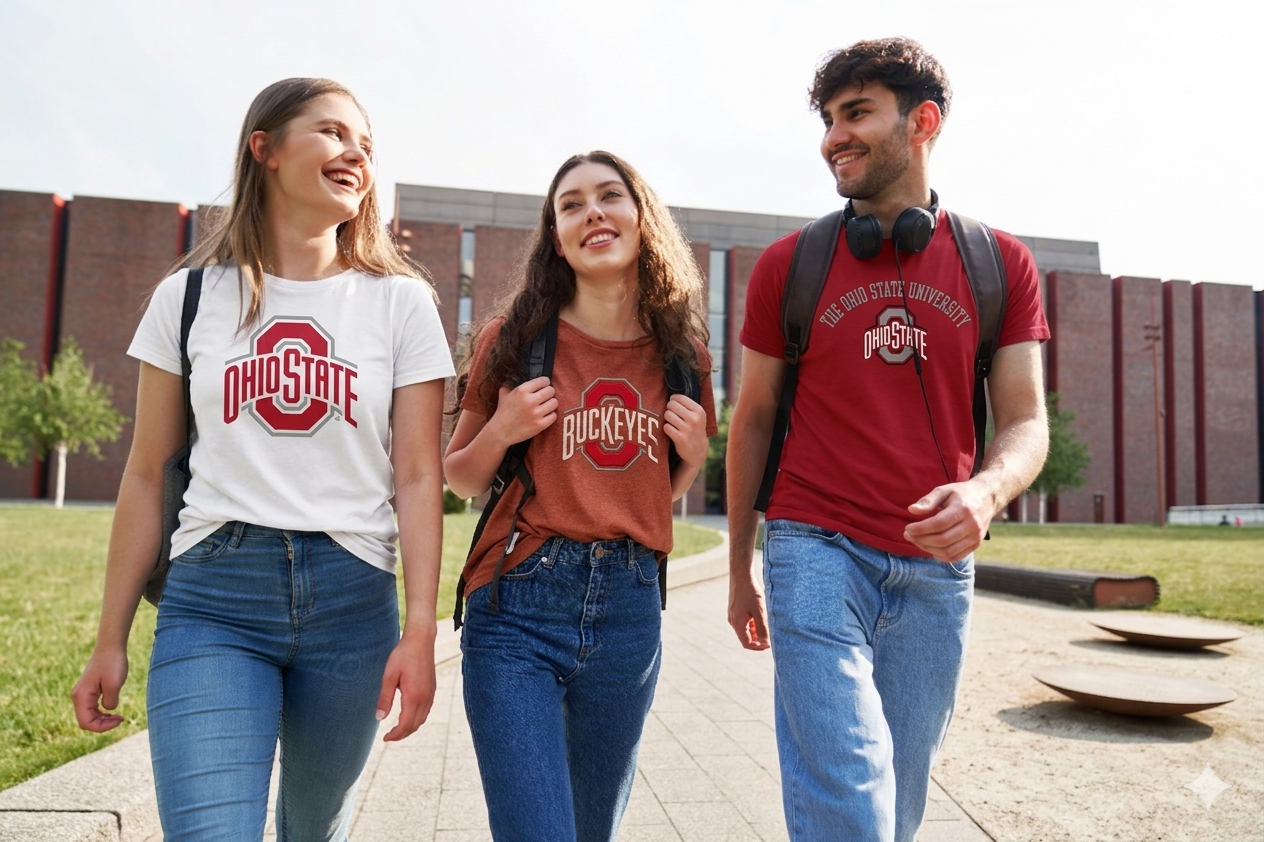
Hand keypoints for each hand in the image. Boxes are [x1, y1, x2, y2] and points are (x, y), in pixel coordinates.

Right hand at [71, 647, 128, 732]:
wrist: (111, 646)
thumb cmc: (113, 663)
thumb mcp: (114, 684)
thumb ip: (110, 702)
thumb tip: (107, 710)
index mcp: (81, 696)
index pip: (86, 723)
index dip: (102, 727)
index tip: (119, 720)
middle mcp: (78, 696)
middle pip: (86, 721)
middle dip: (103, 724)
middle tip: (120, 719)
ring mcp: (82, 693)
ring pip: (88, 716)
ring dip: (102, 720)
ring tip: (118, 717)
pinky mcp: (88, 690)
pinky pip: (91, 708)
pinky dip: (101, 713)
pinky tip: (112, 711)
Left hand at [375, 626, 436, 741]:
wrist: (421, 640)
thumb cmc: (402, 655)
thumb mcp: (389, 676)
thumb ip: (385, 698)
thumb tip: (379, 718)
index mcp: (413, 696)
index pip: (405, 725)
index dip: (395, 735)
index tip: (385, 739)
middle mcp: (425, 698)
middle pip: (415, 725)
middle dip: (402, 734)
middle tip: (389, 737)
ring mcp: (431, 694)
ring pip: (422, 719)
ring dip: (410, 727)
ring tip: (397, 729)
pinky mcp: (432, 689)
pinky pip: (426, 711)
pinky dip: (417, 719)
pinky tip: (408, 715)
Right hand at [490, 377, 556, 445]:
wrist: (500, 432)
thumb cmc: (502, 412)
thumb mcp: (504, 394)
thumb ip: (511, 384)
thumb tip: (518, 376)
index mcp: (521, 391)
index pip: (543, 381)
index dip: (545, 383)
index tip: (544, 386)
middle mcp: (530, 401)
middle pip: (551, 391)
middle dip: (549, 393)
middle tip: (545, 397)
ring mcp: (536, 414)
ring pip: (554, 403)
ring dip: (551, 404)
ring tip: (546, 406)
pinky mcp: (540, 425)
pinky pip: (554, 416)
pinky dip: (550, 415)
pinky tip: (545, 416)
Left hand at [662, 394, 706, 466]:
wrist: (698, 451)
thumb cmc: (694, 428)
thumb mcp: (697, 415)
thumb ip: (687, 405)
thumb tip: (670, 392)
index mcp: (699, 410)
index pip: (679, 397)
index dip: (673, 401)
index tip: (674, 406)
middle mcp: (695, 419)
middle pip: (671, 405)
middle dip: (669, 410)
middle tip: (672, 416)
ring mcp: (688, 429)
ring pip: (667, 415)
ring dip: (667, 419)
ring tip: (672, 424)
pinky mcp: (680, 439)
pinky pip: (666, 427)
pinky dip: (666, 429)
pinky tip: (671, 432)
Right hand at [727, 574, 769, 650]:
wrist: (741, 576)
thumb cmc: (751, 593)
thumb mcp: (760, 611)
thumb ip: (763, 629)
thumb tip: (765, 644)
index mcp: (738, 624)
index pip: (747, 644)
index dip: (759, 647)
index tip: (770, 644)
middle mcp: (733, 621)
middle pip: (746, 638)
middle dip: (758, 640)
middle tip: (771, 636)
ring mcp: (733, 616)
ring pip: (745, 630)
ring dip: (756, 632)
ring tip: (766, 625)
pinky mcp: (734, 610)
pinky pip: (743, 623)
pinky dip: (752, 624)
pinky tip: (760, 617)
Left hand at [904, 479, 996, 561]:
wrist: (987, 498)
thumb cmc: (961, 493)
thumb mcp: (944, 490)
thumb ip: (928, 500)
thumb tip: (911, 510)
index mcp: (963, 509)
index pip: (939, 524)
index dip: (920, 529)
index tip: (908, 528)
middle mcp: (972, 525)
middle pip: (942, 540)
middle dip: (921, 540)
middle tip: (908, 535)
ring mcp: (976, 537)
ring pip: (948, 551)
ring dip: (928, 549)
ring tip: (917, 541)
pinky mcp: (976, 544)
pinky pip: (956, 557)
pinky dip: (940, 556)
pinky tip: (930, 548)